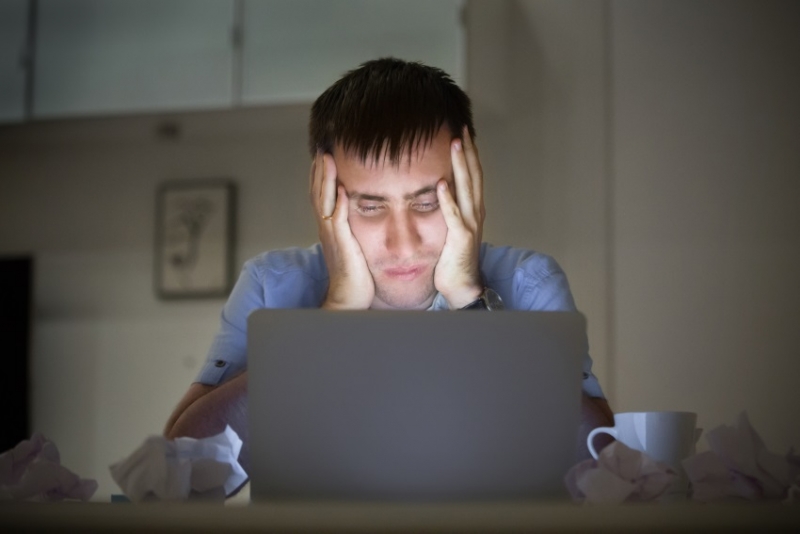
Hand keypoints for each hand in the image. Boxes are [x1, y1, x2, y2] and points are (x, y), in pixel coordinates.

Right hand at [309, 152, 374, 308]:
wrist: (348, 300)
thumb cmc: (355, 276)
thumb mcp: (352, 246)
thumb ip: (350, 228)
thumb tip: (355, 214)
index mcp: (330, 228)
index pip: (322, 196)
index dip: (321, 176)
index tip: (323, 156)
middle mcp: (326, 229)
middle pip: (319, 193)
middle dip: (320, 170)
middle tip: (322, 148)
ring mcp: (332, 236)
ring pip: (325, 202)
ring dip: (326, 180)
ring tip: (327, 159)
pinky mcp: (342, 246)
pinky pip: (338, 222)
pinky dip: (340, 205)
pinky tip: (344, 191)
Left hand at [433, 127, 484, 308]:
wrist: (461, 285)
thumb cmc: (453, 258)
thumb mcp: (453, 228)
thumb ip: (450, 208)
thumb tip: (439, 189)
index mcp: (473, 209)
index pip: (473, 175)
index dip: (470, 154)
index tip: (463, 133)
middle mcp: (476, 213)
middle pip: (473, 176)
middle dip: (468, 151)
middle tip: (461, 129)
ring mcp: (470, 224)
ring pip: (467, 189)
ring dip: (461, 166)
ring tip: (455, 145)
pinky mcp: (461, 238)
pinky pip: (454, 215)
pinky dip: (448, 198)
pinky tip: (441, 183)